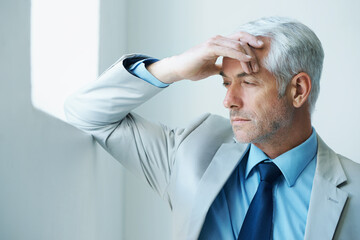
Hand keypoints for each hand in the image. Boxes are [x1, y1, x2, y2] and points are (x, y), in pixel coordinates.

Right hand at [147, 32, 263, 83]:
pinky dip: (238, 54)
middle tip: (260, 62)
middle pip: (241, 38)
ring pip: (237, 43)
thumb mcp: (212, 69)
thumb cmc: (193, 68)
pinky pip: (228, 49)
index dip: (251, 45)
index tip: (260, 54)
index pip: (239, 40)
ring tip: (255, 65)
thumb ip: (222, 67)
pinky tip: (246, 60)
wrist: (179, 70)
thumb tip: (229, 72)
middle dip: (253, 48)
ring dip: (247, 54)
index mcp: (220, 44)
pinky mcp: (209, 48)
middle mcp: (218, 40)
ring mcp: (213, 42)